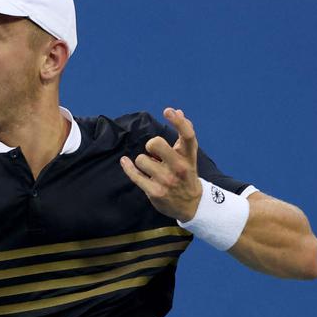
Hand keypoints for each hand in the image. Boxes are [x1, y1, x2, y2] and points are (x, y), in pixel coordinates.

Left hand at [119, 107, 203, 221]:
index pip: (187, 135)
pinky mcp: (155, 191)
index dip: (178, 121)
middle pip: (156, 143)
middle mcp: (179, 167)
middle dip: (151, 145)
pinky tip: (125, 162)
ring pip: (141, 159)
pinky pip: (134, 175)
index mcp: (189, 156)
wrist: (191, 205)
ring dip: (143, 162)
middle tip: (154, 152)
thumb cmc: (186, 174)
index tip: (168, 111)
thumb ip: (183, 134)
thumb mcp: (188, 156)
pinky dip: (127, 167)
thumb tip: (177, 111)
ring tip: (152, 169)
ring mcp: (166, 180)